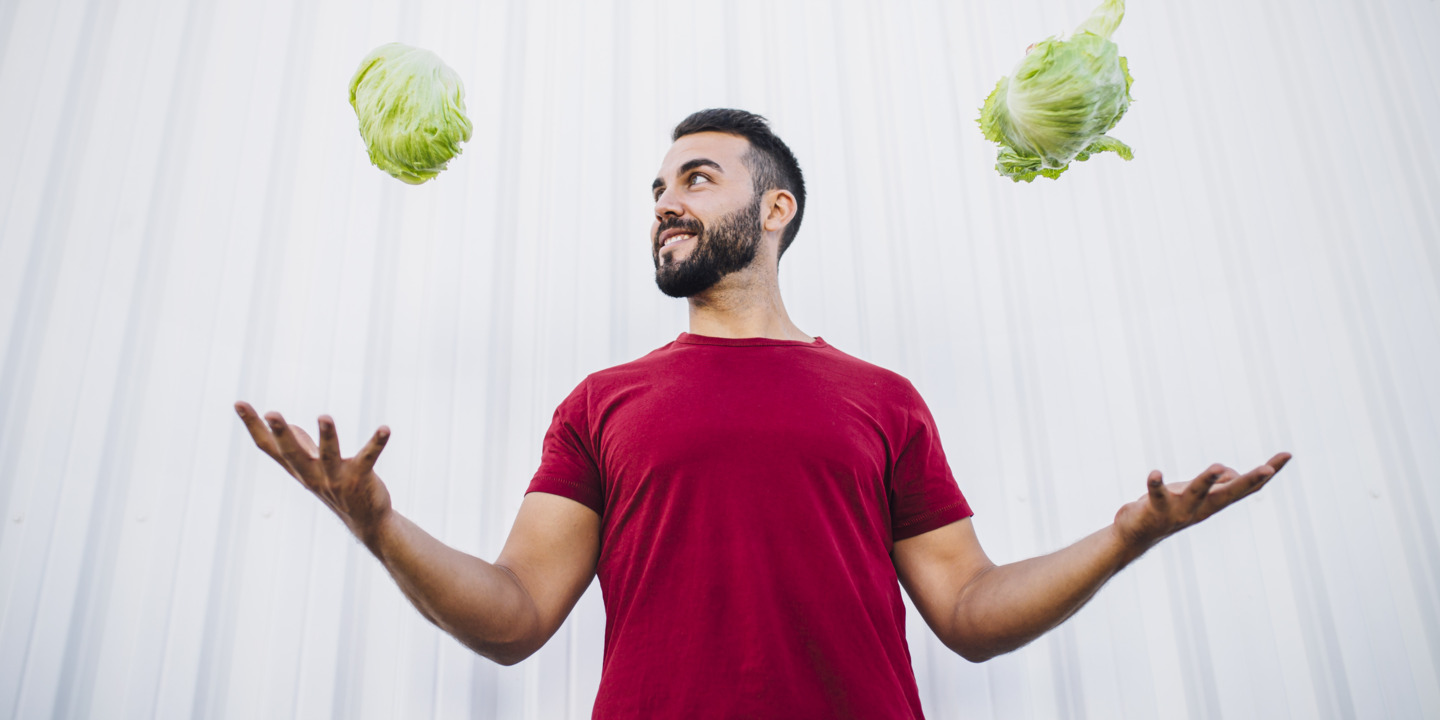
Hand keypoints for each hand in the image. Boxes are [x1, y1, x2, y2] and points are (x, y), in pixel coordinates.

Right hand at [235, 401, 393, 550]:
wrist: (366, 521)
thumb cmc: (337, 487)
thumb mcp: (314, 467)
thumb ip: (301, 446)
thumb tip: (288, 426)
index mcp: (299, 469)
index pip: (269, 447)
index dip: (253, 426)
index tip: (238, 403)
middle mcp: (312, 475)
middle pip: (292, 454)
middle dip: (282, 434)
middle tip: (271, 413)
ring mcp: (336, 479)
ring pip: (329, 455)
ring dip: (327, 436)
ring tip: (324, 417)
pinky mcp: (360, 479)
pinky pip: (368, 458)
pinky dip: (377, 443)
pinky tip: (385, 429)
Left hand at [1114, 452, 1292, 550]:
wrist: (1136, 535)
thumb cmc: (1169, 509)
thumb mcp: (1196, 495)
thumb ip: (1215, 486)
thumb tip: (1233, 474)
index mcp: (1214, 502)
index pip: (1248, 488)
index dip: (1269, 472)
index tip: (1287, 455)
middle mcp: (1202, 508)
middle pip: (1231, 493)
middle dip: (1250, 480)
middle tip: (1268, 468)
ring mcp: (1180, 509)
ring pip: (1197, 493)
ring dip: (1206, 480)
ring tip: (1217, 466)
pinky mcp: (1156, 508)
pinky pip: (1156, 494)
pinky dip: (1155, 483)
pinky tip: (1155, 473)